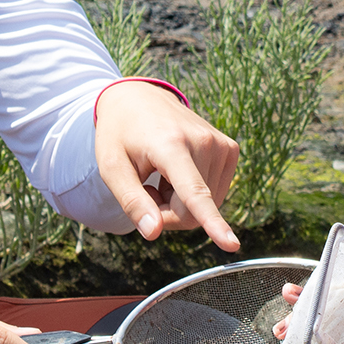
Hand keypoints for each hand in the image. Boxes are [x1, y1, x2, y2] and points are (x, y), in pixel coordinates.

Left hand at [94, 80, 240, 249]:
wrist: (139, 97)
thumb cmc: (120, 135)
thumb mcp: (112, 168)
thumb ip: (132, 201)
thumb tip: (153, 233)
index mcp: (171, 145)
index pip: (194, 192)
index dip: (212, 222)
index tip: (231, 245)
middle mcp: (203, 141)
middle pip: (192, 210)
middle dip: (167, 213)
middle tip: (146, 191)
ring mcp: (221, 144)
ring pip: (205, 205)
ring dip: (179, 202)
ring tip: (161, 175)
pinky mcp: (230, 148)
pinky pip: (214, 193)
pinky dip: (193, 193)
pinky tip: (177, 172)